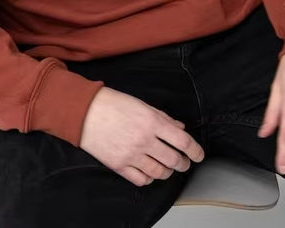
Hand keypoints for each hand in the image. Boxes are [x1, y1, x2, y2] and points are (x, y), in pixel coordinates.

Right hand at [79, 86, 205, 186]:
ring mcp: (131, 155)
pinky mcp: (119, 165)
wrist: (85, 112)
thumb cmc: (114, 104)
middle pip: (174, 160)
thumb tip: (180, 128)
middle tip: (183, 162)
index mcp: (152, 122)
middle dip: (183, 163)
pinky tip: (150, 172)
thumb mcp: (142, 104)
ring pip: (159, 173)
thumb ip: (163, 118)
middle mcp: (144, 140)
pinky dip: (149, 178)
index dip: (195, 150)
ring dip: (168, 172)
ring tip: (167, 167)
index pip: (183, 141)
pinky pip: (141, 180)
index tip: (199, 155)